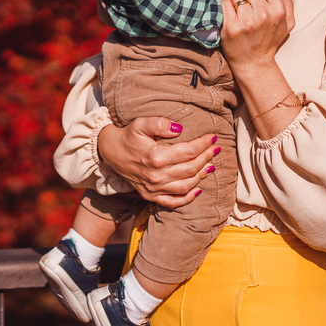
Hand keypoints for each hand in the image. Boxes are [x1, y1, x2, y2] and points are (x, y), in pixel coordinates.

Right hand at [96, 118, 219, 207]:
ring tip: (211, 165)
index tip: (212, 137)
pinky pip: (173, 202)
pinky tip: (198, 189)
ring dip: (201, 176)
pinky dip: (187, 198)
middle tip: (215, 149)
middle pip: (190, 169)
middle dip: (206, 158)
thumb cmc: (128, 136)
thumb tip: (179, 128)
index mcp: (155, 157)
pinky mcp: (150, 196)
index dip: (203, 144)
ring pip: (185, 186)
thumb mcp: (141, 124)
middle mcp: (155, 176)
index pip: (187, 152)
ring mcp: (153, 188)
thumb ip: (160, 124)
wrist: (110, 152)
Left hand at [220, 0, 294, 75]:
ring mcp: (245, 22)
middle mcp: (263, 16)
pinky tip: (228, 12)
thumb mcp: (287, 22)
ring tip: (237, 9)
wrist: (254, 63)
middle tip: (246, 2)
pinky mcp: (229, 28)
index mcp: (278, 12)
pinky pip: (223, 1)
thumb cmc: (270, 40)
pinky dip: (223, 3)